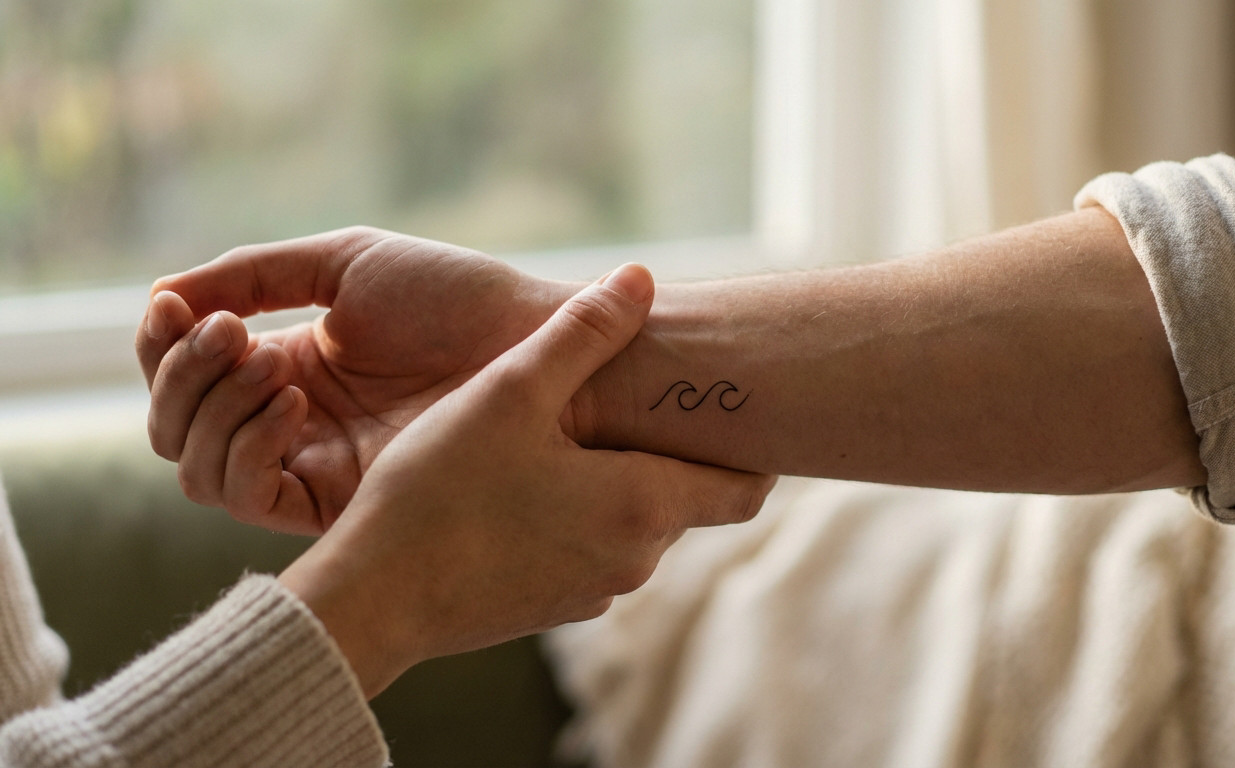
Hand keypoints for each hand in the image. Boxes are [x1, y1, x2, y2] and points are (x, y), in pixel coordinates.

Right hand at [136, 227, 576, 532]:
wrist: (537, 347)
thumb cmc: (460, 299)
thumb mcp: (347, 265)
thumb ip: (255, 274)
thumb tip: (162, 292)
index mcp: (291, 368)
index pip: (186, 375)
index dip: (163, 344)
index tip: (171, 306)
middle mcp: (292, 425)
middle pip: (175, 428)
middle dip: (181, 376)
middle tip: (228, 334)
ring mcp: (312, 468)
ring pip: (197, 469)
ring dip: (211, 406)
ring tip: (267, 358)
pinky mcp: (338, 504)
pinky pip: (249, 498)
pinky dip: (247, 445)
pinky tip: (293, 398)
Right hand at [276, 265, 773, 696]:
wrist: (372, 600)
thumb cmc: (441, 493)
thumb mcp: (513, 393)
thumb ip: (583, 333)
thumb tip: (642, 278)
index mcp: (645, 507)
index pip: (746, 487)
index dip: (749, 446)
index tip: (731, 409)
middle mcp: (633, 561)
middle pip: (680, 497)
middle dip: (656, 449)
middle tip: (622, 398)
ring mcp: (589, 593)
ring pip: (624, 524)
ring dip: (605, 483)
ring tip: (555, 437)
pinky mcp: (545, 609)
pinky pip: (581, 551)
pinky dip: (567, 518)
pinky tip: (510, 488)